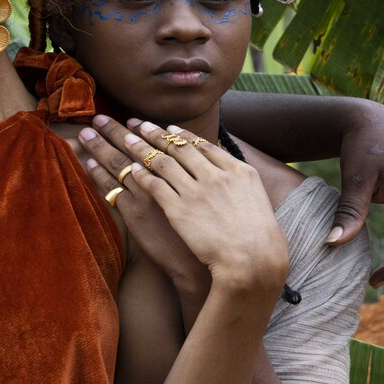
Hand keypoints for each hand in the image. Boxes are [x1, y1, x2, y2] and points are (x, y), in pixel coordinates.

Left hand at [82, 117, 287, 295]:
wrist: (251, 261)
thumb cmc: (257, 237)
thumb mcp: (255, 199)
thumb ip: (237, 181)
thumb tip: (227, 168)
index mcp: (236, 171)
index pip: (202, 145)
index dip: (181, 135)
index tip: (167, 127)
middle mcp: (214, 176)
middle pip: (178, 148)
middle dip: (155, 133)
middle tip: (137, 122)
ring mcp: (195, 192)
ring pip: (161, 162)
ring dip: (141, 148)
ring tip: (126, 138)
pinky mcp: (178, 210)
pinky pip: (154, 186)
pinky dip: (141, 175)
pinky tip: (131, 170)